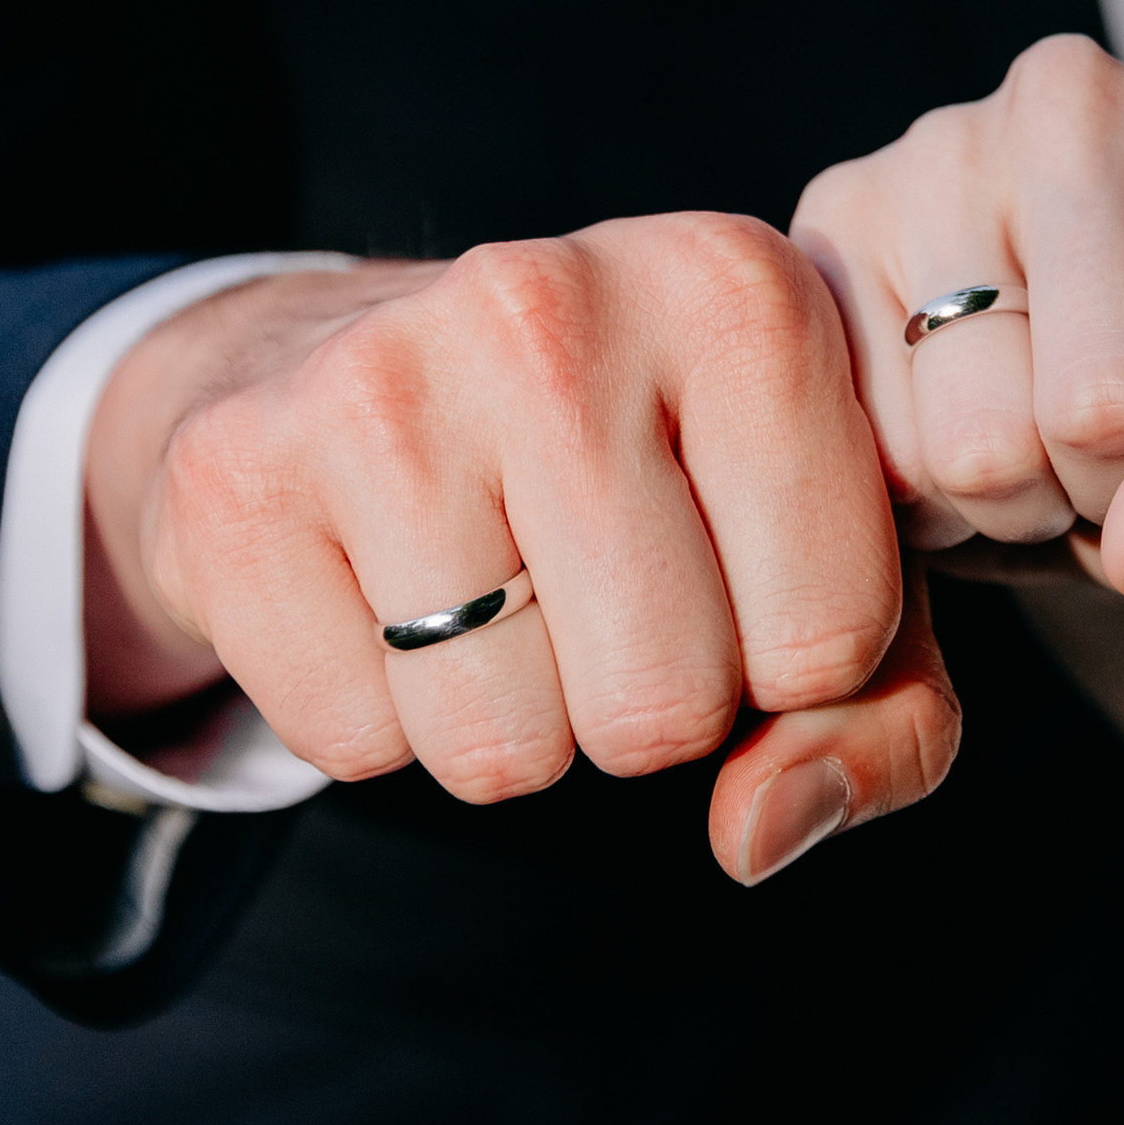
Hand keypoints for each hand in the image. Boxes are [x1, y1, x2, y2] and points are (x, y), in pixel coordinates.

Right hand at [81, 216, 955, 886]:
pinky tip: (387, 588)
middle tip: (604, 595)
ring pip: (506, 749)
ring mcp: (382, 377)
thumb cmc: (648, 475)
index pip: (834, 637)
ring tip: (495, 586)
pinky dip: (384, 718)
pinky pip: (358, 744)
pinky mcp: (238, 473)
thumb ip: (885, 715)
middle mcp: (559, 305)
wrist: (361, 362)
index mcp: (746, 292)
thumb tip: (760, 832)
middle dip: (649, 706)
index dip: (792, 661)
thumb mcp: (821, 552)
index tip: (743, 571)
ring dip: (516, 723)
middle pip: (664, 709)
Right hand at [791, 37, 1123, 604]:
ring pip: (983, 444)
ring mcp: (934, 152)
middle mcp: (1074, 96)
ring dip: (1027, 500)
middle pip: (1107, 401)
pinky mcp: (827, 231)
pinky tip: (963, 425)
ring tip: (1046, 435)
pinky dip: (935, 497)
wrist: (1082, 381)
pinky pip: (882, 457)